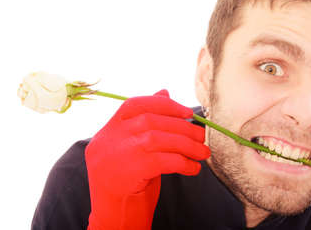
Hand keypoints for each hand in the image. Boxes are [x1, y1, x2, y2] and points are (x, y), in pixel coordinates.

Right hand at [85, 90, 210, 229]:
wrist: (114, 221)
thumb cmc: (127, 184)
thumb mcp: (134, 150)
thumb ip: (146, 123)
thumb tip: (164, 93)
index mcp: (107, 132)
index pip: (133, 105)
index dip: (163, 104)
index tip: (187, 111)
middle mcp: (108, 140)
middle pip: (150, 121)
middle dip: (182, 127)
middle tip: (201, 136)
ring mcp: (116, 156)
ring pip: (159, 139)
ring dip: (187, 145)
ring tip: (203, 152)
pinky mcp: (130, 172)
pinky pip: (164, 160)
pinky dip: (184, 162)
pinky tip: (193, 168)